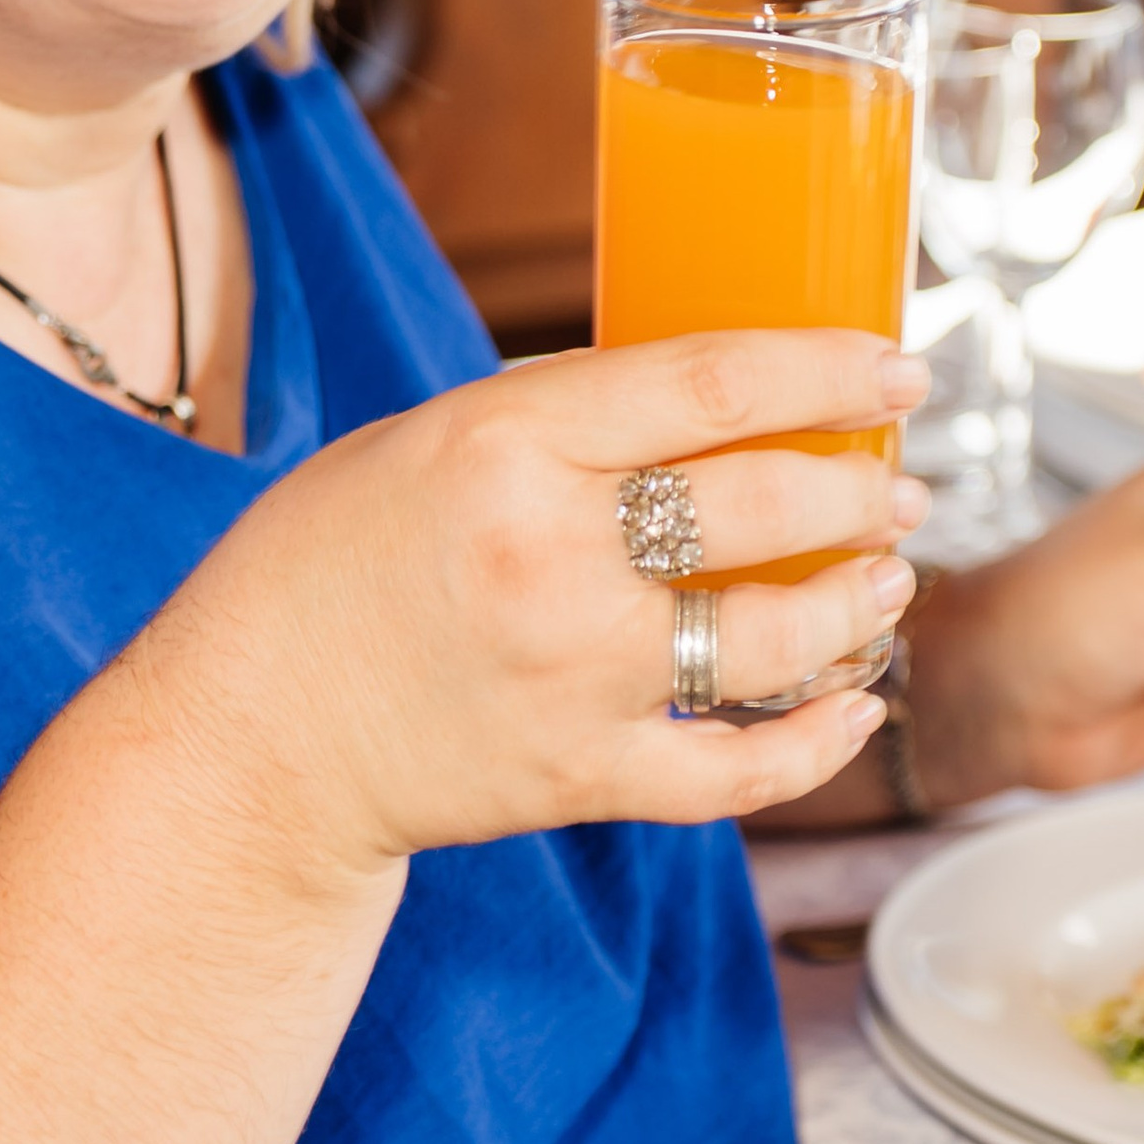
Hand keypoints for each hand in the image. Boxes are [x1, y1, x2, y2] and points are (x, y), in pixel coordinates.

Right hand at [174, 330, 928, 866]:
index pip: (711, 386)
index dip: (827, 369)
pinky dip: (816, 742)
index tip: (895, 367)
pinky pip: (737, 768)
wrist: (247, 740)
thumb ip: (557, 423)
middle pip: (765, 507)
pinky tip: (857, 706)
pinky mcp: (579, 776)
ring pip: (775, 636)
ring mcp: (573, 676)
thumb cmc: (323, 569)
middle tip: (896, 485)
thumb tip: (713, 404)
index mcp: (502, 445)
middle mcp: (550, 557)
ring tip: (887, 579)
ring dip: (857, 605)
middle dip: (858, 489)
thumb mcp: (421, 442)